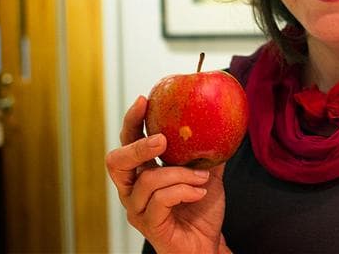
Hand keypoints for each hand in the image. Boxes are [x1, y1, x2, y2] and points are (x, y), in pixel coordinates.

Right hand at [105, 96, 227, 253]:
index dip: (132, 120)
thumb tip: (223, 121)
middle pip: (116, 161)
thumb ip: (209, 152)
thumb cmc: (201, 210)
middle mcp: (133, 189)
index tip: (145, 99)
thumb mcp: (208, 174)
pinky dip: (184, 190)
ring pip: (146, 180)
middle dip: (138, 146)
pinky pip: (161, 200)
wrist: (207, 245)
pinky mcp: (149, 225)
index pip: (128, 141)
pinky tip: (200, 192)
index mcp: (143, 172)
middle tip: (163, 139)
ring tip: (202, 178)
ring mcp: (138, 209)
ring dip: (179, 174)